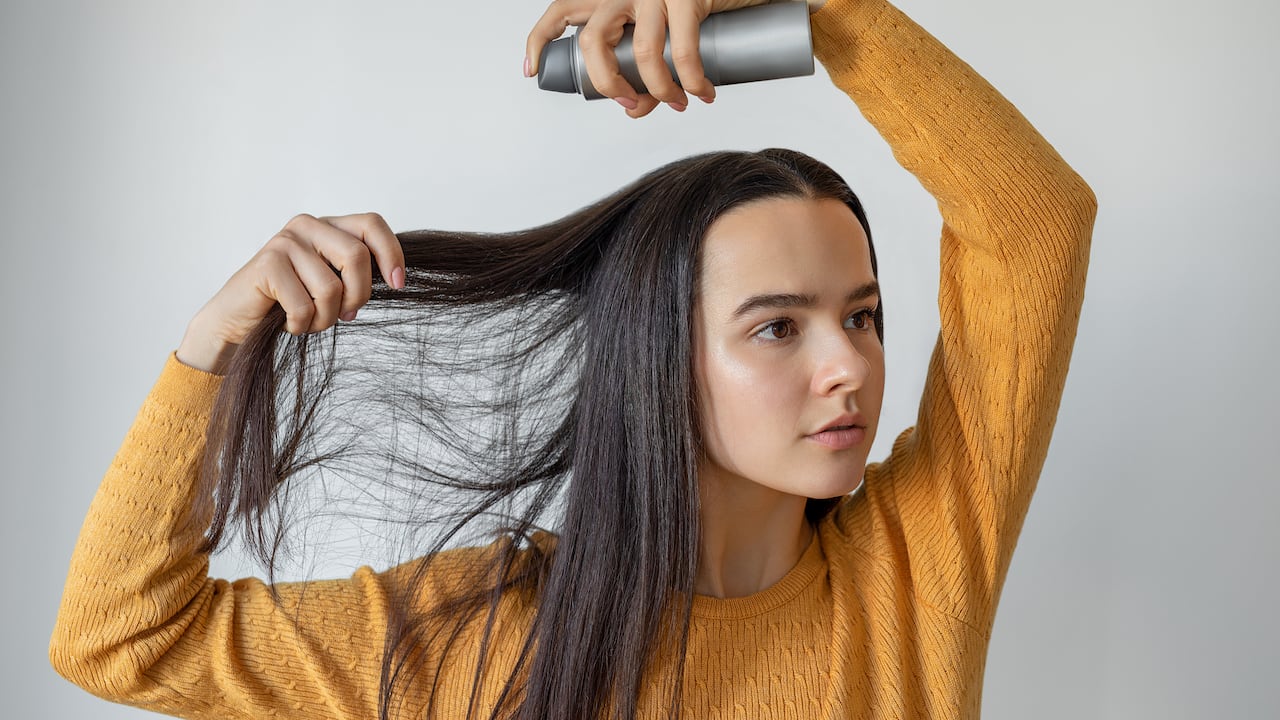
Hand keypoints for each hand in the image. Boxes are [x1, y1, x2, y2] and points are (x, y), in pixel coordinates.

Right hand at [176, 212, 404, 374]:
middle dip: (358, 295)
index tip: (398, 284)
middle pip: (357, 256)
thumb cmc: (290, 304)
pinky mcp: (267, 264)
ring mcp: (285, 242)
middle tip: (346, 315)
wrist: (237, 322)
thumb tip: (394, 277)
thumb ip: (356, 273)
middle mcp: (307, 226)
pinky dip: (302, 325)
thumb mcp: (331, 284)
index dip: (391, 253)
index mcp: (328, 227)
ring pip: (331, 288)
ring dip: (326, 319)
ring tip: (310, 321)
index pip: (372, 224)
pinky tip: (289, 324)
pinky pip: (304, 305)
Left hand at [525, 0, 769, 117]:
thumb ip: (640, 61)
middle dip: (608, 85)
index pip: (560, 11)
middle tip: (628, 104)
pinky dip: (692, 82)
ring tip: (677, 103)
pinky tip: (701, 92)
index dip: (539, 41)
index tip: (532, 70)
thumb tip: (635, 108)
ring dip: (659, 91)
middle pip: (593, 42)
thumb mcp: (656, 25)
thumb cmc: (694, 3)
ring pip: (642, 54)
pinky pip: (682, 52)